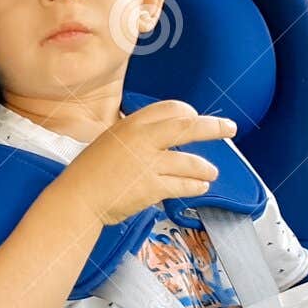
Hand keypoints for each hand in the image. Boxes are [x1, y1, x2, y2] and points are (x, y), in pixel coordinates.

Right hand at [54, 100, 236, 225]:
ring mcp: (148, 163)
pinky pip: (183, 185)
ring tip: (211, 173)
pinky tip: (200, 187)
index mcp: (131, 124)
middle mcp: (142, 139)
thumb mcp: (111, 142)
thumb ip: (136, 137)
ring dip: (205, 168)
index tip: (196, 118)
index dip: (187, 113)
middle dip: (213, 127)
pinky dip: (195, 186)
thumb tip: (162, 138)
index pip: (170, 109)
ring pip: (190, 162)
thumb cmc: (90, 174)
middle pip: (187, 127)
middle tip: (229, 128)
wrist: (77, 198)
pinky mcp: (152, 187)